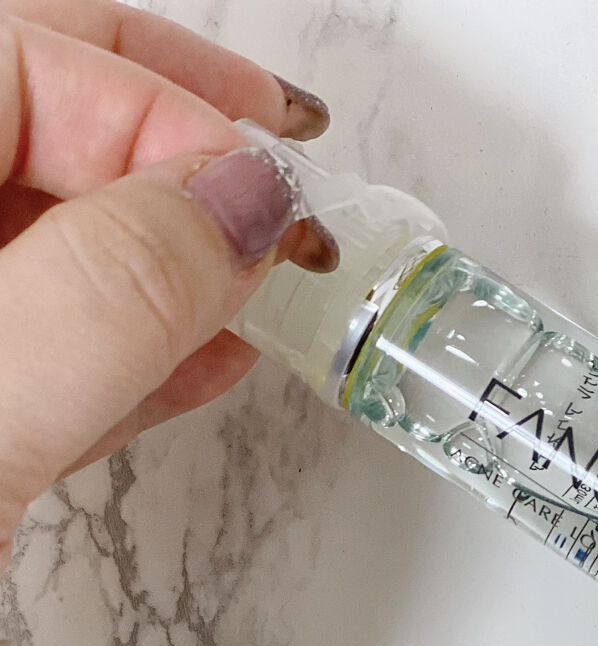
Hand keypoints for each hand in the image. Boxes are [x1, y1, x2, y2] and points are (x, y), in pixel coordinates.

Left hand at [0, 0, 338, 569]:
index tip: (273, 207)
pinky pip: (56, 341)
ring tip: (271, 270)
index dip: (174, 117)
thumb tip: (248, 202)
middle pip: (44, 108)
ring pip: (60, 232)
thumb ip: (111, 294)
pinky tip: (218, 356)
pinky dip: (145, 346)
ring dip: (179, 249)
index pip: (30, 60)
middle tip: (288, 143)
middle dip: (181, 129)